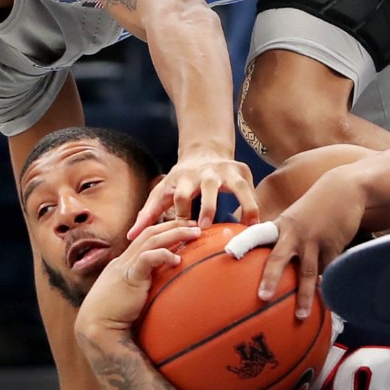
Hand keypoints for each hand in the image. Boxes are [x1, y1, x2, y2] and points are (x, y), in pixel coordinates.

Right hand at [78, 220, 200, 336]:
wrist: (98, 330)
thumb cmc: (115, 318)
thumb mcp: (132, 297)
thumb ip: (145, 288)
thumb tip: (166, 289)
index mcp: (124, 263)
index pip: (146, 237)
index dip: (166, 229)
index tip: (185, 228)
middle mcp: (123, 261)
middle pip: (150, 232)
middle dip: (174, 225)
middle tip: (194, 223)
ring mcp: (124, 267)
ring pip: (151, 240)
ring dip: (175, 233)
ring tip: (195, 232)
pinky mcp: (128, 278)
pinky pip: (146, 259)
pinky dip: (163, 255)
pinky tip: (177, 259)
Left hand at [128, 154, 257, 236]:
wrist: (204, 153)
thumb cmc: (180, 181)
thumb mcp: (162, 193)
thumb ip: (148, 214)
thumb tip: (130, 236)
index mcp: (184, 178)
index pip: (181, 196)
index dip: (182, 213)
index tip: (185, 232)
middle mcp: (206, 173)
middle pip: (208, 188)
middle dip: (208, 206)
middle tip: (208, 227)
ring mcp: (227, 170)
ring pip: (238, 186)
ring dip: (244, 204)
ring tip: (248, 225)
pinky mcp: (242, 170)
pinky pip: (251, 189)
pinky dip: (255, 204)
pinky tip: (258, 223)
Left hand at [231, 178, 363, 318]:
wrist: (344, 190)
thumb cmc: (314, 208)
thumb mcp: (294, 218)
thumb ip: (282, 237)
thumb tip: (271, 263)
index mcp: (281, 226)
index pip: (257, 234)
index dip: (243, 243)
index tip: (229, 253)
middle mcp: (295, 233)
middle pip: (280, 258)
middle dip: (270, 278)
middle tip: (262, 298)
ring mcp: (315, 241)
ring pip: (308, 272)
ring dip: (304, 296)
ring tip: (300, 316)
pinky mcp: (334, 246)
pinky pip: (328, 271)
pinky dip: (325, 288)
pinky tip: (324, 305)